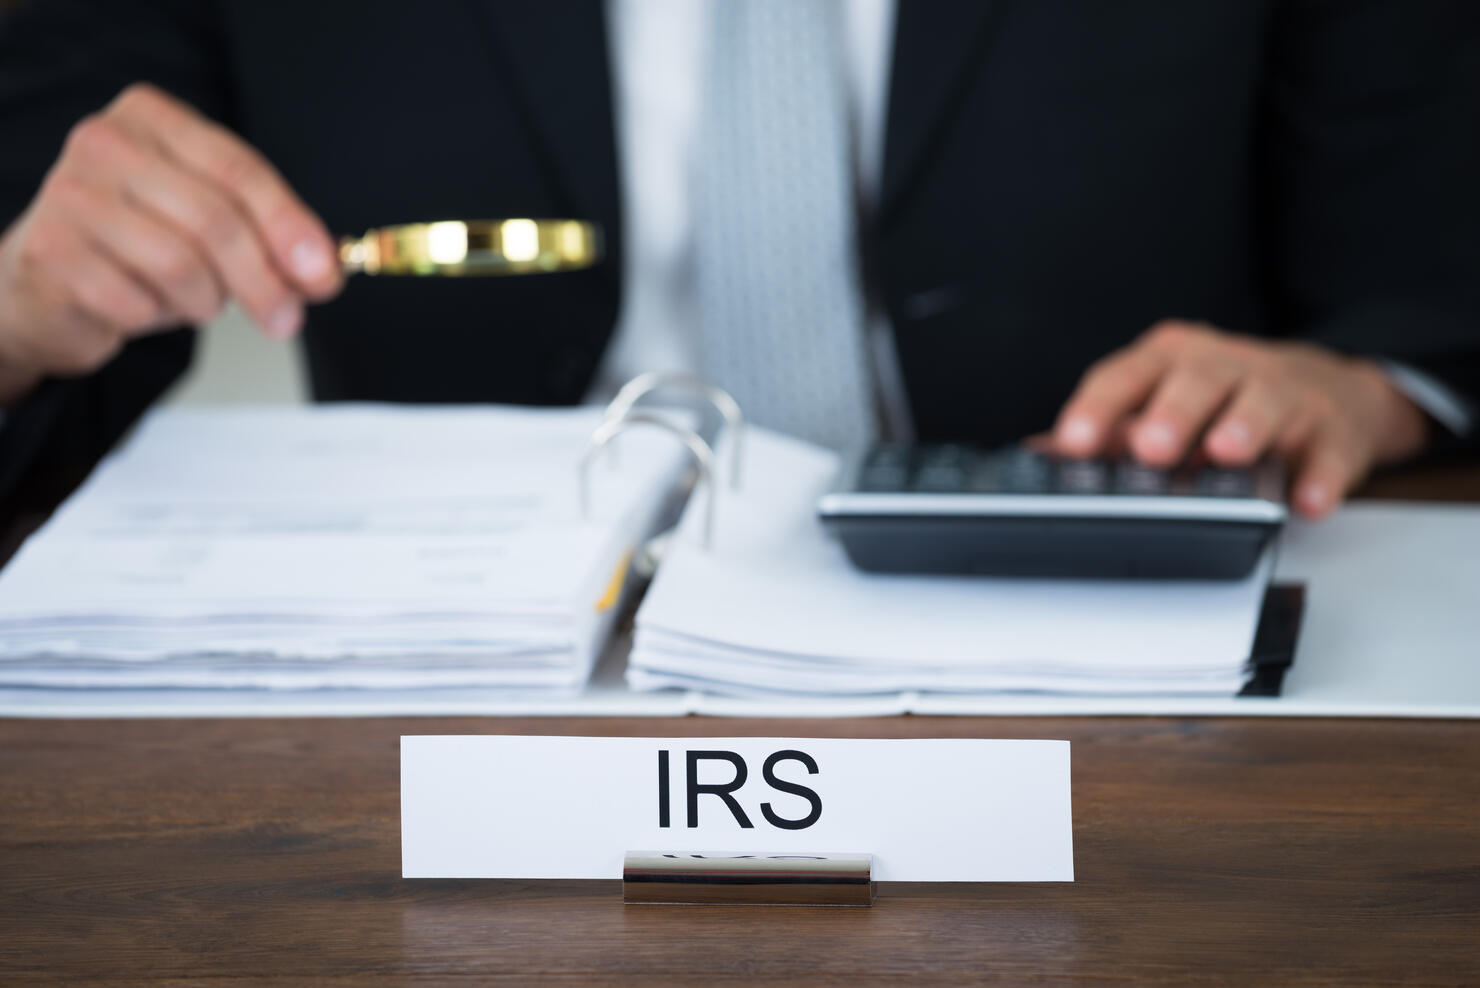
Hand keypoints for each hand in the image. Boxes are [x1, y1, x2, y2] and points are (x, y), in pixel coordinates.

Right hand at [0, 83, 341, 404]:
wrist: (46, 280)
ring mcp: (71, 196)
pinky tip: (145, 304)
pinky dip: (158, 316)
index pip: (239, 170)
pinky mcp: (52, 253)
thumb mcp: (209, 225)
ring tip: (199, 302)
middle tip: (287, 318)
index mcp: (153, 118)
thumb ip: (267, 238)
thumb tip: (322, 271)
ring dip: (207, 301)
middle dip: (264, 281)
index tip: (323, 272)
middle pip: (216, 221)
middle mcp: (106, 144)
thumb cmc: (135, 245)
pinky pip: (137, 301)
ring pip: (181, 265)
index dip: (289, 226)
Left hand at [1051, 320, 1430, 518]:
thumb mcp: (1163, 402)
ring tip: (1227, 454)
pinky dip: (1320, 476)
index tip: (1075, 442)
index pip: (1128, 376)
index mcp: (1172, 361)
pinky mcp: (1335, 429)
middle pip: (1197, 381)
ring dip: (1245, 426)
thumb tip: (1043, 455)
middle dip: (1173, 412)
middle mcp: (1227, 367)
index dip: (1099, 407)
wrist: (1330, 390)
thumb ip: (1111, 428)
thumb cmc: (1226, 400)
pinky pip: (1329, 452)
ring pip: (1265, 401)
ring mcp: (1285, 393)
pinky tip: (1307, 499)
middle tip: (1151, 447)